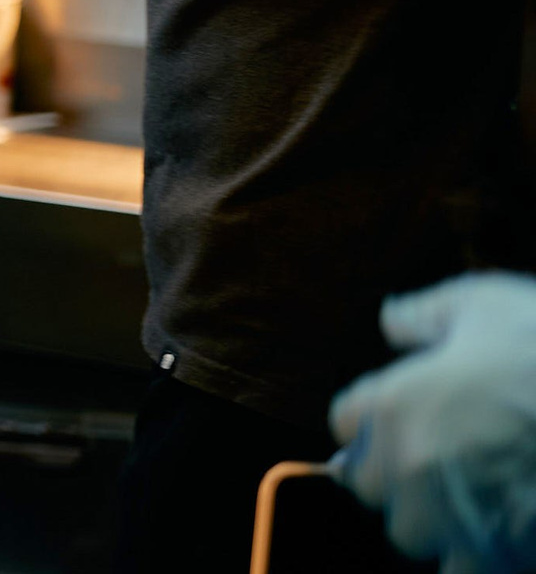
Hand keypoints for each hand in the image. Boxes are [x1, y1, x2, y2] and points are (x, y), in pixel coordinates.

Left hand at [330, 272, 535, 571]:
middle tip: (438, 452)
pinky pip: (468, 568)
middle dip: (396, 469)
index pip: (348, 420)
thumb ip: (426, 314)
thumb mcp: (483, 304)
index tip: (402, 408)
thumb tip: (393, 322)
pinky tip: (502, 528)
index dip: (375, 413)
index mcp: (393, 405)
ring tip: (469, 495)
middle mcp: (410, 468)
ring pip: (416, 533)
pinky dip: (478, 553)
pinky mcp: (503, 553)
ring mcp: (455, 517)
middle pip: (371, 483)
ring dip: (434, 517)